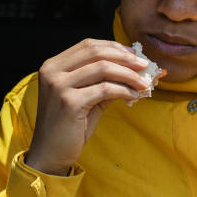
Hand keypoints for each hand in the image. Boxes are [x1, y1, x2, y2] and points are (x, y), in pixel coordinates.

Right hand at [24, 39, 162, 175]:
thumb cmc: (71, 124)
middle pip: (96, 53)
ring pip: (103, 69)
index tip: (135, 54)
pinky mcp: (69, 102)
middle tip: (145, 66)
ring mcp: (59, 86)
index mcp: (54, 65)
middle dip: (125, 58)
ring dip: (129, 75)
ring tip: (144, 83)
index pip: (88, 45)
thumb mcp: (89, 97)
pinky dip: (124, 90)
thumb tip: (138, 71)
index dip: (114, 47)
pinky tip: (134, 96)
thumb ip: (107, 81)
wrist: (51, 152)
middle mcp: (53, 71)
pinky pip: (105, 89)